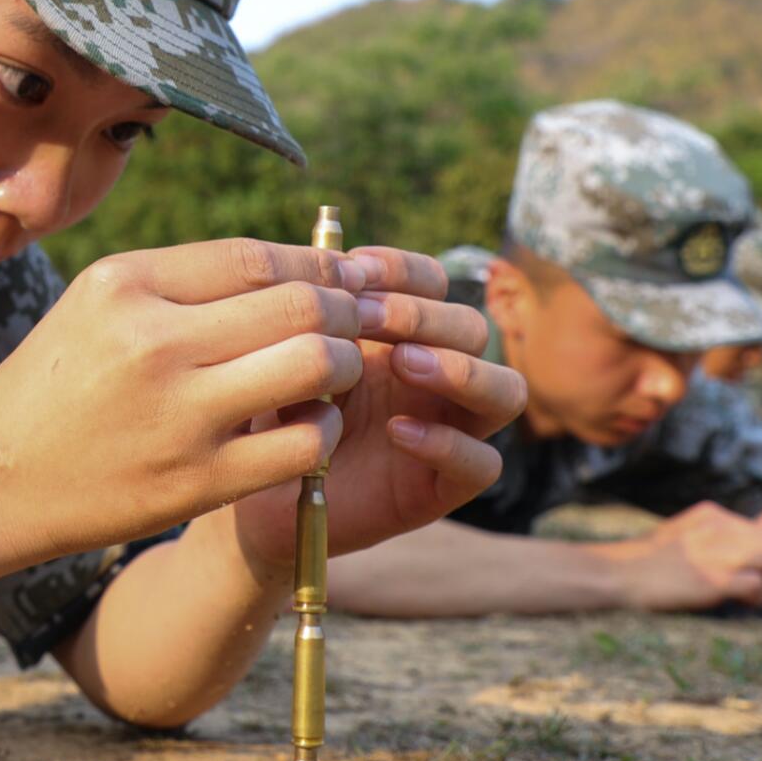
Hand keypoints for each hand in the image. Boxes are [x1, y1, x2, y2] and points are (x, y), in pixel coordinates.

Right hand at [0, 239, 364, 564]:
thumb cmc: (57, 383)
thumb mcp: (99, 305)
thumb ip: (185, 282)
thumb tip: (299, 269)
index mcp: (126, 284)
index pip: (255, 258)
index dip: (315, 266)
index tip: (340, 277)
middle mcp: (152, 341)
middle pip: (299, 306)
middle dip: (344, 311)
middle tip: (354, 322)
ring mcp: (177, 414)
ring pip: (314, 366)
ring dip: (341, 365)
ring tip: (331, 371)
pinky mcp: (196, 481)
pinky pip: (302, 443)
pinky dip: (323, 428)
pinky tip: (307, 424)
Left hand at [221, 246, 527, 570]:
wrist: (255, 492)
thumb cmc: (271, 413)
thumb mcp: (287, 355)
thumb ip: (314, 314)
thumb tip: (334, 267)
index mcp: (402, 334)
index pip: (436, 283)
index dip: (404, 270)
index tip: (354, 271)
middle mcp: (437, 377)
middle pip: (474, 328)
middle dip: (420, 314)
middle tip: (361, 318)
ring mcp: (449, 430)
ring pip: (506, 390)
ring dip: (460, 368)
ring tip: (401, 363)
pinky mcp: (442, 487)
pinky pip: (483, 464)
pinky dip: (449, 444)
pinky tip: (399, 431)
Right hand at [616, 501, 761, 610]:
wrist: (615, 575)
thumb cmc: (647, 565)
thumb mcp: (683, 537)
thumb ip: (714, 537)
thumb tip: (745, 554)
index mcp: (715, 516)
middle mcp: (721, 528)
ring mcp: (717, 552)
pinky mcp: (712, 579)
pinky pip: (757, 586)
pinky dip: (759, 599)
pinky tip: (745, 606)